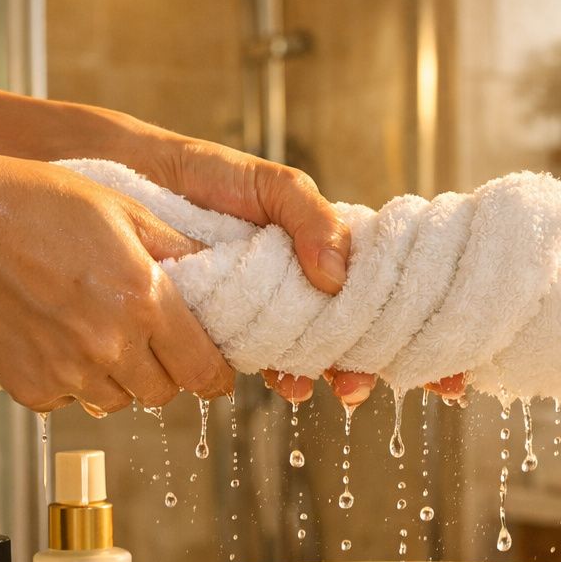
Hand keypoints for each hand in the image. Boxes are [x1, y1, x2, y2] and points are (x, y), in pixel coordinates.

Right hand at [0, 151, 233, 413]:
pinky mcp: (29, 387)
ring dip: (117, 380)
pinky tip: (53, 339)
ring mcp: (68, 371)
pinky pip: (68, 402)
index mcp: (145, 301)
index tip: (211, 370)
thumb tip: (219, 271)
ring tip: (93, 335)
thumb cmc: (34, 205)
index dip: (214, 374)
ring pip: (117, 402)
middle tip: (146, 342)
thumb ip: (178, 249)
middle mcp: (112, 344)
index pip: (204, 370)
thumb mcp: (123, 210)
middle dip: (164, 373)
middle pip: (164, 393)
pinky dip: (68, 383)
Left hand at [103, 122, 465, 405]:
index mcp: (321, 247)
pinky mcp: (222, 332)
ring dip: (341, 373)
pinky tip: (292, 383)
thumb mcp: (264, 183)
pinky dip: (286, 374)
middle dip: (391, 361)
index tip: (454, 364)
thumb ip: (308, 216)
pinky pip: (264, 360)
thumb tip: (339, 275)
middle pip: (362, 331)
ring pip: (319, 351)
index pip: (385, 289)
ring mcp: (263, 311)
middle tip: (418, 384)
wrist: (106, 182)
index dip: (423, 326)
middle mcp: (299, 284)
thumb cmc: (191, 173)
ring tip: (346, 388)